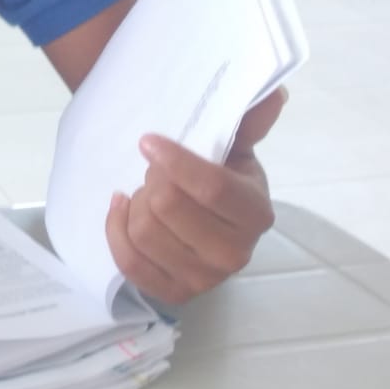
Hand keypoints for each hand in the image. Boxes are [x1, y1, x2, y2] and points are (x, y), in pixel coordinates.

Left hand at [105, 87, 287, 306]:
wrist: (204, 213)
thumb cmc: (220, 173)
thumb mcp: (235, 145)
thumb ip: (248, 120)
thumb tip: (274, 94)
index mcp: (255, 213)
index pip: (212, 189)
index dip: (175, 161)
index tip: (148, 141)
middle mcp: (236, 254)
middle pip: (168, 207)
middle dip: (153, 179)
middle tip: (154, 170)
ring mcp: (205, 279)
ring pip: (144, 231)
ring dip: (135, 203)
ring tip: (145, 191)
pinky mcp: (173, 293)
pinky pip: (129, 263)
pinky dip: (116, 230)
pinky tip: (121, 208)